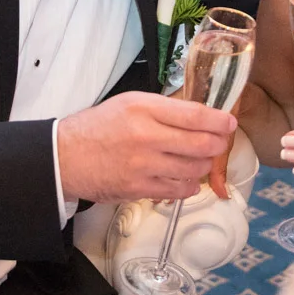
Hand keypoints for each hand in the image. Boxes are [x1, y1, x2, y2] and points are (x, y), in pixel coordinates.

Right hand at [57, 91, 236, 203]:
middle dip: (218, 144)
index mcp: (143, 108)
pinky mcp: (139, 189)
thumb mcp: (129, 104)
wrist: (65, 157)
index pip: (194, 114)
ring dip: (203, 165)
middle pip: (201, 144)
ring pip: (193, 169)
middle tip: (219, 143)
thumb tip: (200, 116)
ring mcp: (144, 165)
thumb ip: (163, 109)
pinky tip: (184, 179)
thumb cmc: (98, 127)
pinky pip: (178, 191)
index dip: (219, 120)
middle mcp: (146, 135)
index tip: (229, 123)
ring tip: (199, 160)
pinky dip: (188, 186)